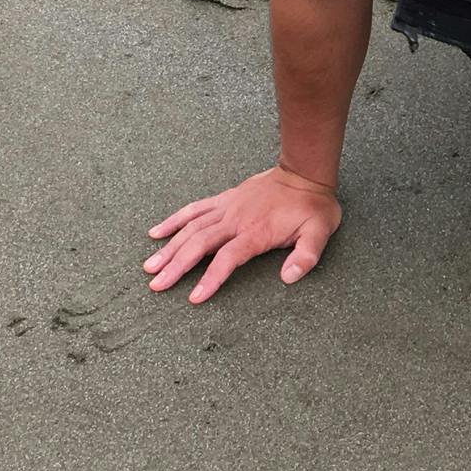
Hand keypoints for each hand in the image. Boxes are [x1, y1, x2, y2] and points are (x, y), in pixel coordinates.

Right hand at [143, 166, 341, 302]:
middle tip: (156, 284)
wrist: (305, 173)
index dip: (211, 278)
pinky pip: (194, 209)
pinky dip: (174, 220)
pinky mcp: (224, 199)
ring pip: (191, 227)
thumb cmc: (313, 206)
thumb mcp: (320, 232)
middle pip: (200, 244)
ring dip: (170, 247)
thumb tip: (290, 277)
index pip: (228, 258)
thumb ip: (306, 256)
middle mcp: (236, 219)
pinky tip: (156, 232)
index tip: (194, 298)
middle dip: (177, 266)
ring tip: (150, 266)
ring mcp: (228, 207)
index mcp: (257, 231)